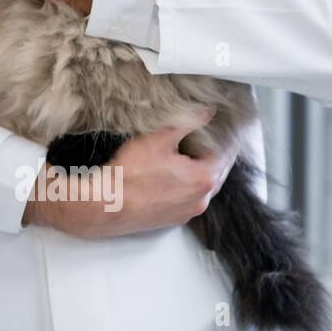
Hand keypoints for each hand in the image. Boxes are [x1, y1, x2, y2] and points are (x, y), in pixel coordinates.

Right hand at [23, 107, 236, 237]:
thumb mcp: (159, 139)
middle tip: (203, 137)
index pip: (226, 153)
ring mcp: (187, 212)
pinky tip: (170, 175)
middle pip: (215, 171)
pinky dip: (184, 186)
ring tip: (185, 154)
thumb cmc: (131, 173)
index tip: (221, 127)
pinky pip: (187, 198)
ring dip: (197, 171)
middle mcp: (202, 199)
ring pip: (200, 186)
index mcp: (205, 178)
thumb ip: (188, 123)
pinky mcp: (172, 220)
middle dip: (210, 154)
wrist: (105, 204)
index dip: (223, 137)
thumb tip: (208, 111)